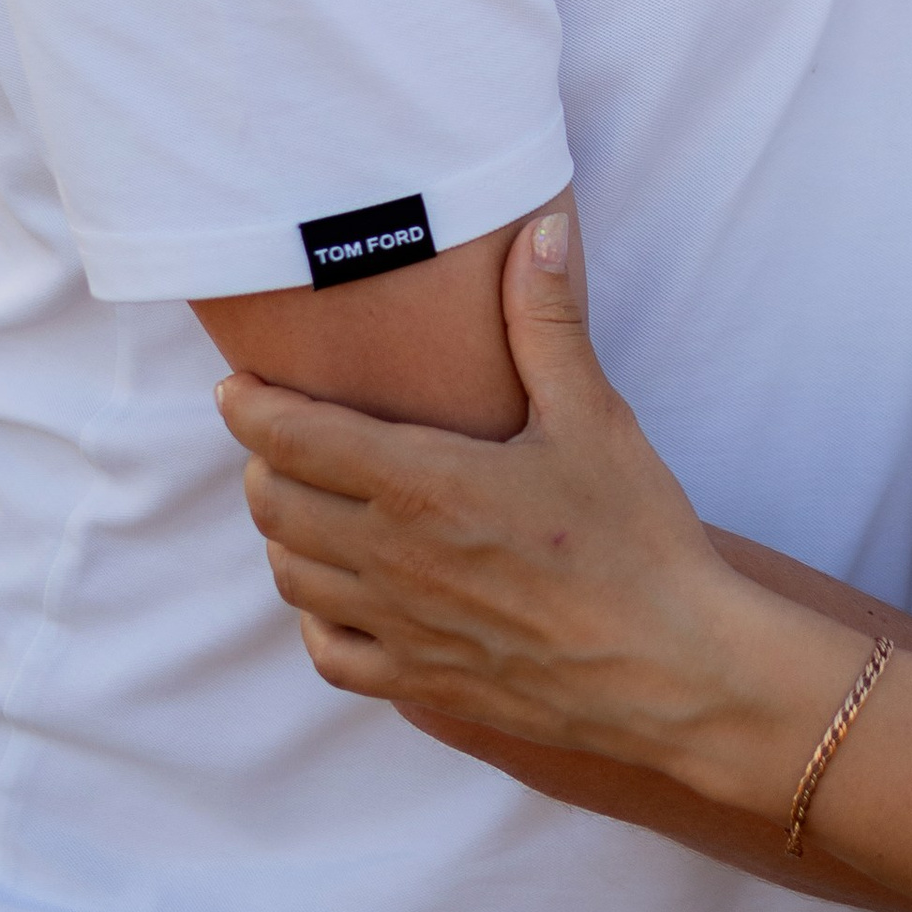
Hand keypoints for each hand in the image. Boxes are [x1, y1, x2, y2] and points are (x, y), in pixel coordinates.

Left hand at [218, 206, 784, 782]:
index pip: (290, 436)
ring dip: (286, 532)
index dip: (249, 405)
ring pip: (289, 574)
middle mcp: (392, 557)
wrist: (674, 669)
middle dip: (264, 459)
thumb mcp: (595, 417)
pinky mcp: (420, 680)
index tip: (238, 385)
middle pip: (273, 502)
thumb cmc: (638, 538)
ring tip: (314, 501)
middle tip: (288, 434)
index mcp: (424, 483)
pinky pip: (327, 650)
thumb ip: (548, 322)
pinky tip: (344, 589)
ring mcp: (400, 626)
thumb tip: (541, 230)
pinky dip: (317, 612)